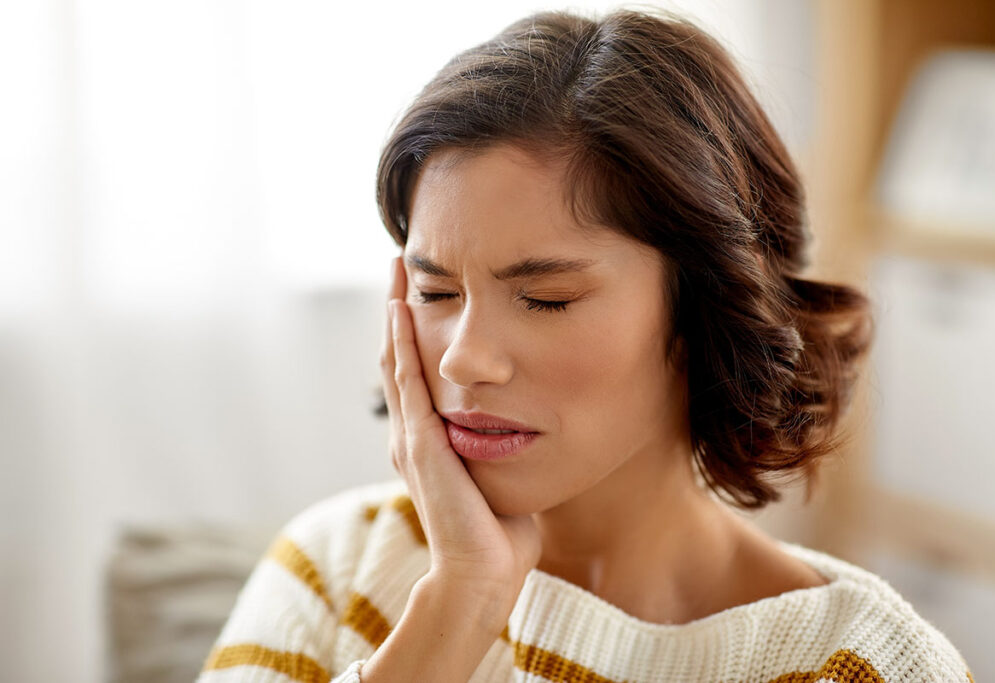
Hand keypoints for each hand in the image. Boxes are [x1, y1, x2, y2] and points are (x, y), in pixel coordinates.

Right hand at [379, 255, 540, 605]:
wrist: (483, 574)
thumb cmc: (499, 535)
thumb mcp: (498, 478)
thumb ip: (501, 450)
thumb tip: (527, 429)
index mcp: (427, 442)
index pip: (415, 374)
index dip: (415, 333)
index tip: (423, 292)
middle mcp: (410, 434)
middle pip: (397, 357)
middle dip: (399, 309)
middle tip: (400, 264)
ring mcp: (410, 437)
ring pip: (395, 360)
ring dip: (394, 312)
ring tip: (396, 270)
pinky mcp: (419, 444)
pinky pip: (406, 383)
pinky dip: (400, 343)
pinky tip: (401, 309)